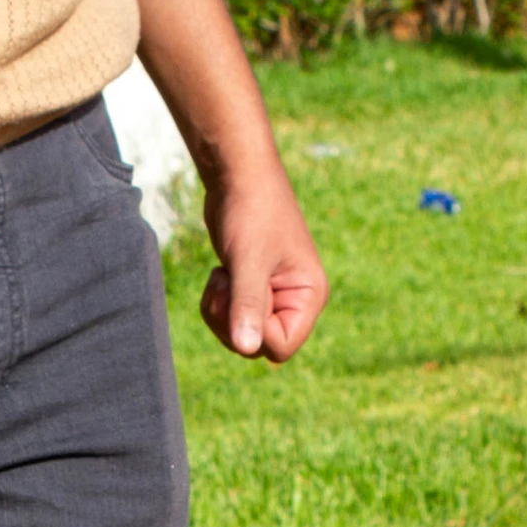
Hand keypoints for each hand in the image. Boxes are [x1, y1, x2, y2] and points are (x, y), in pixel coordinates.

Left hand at [199, 162, 328, 362]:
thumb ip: (248, 305)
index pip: (280, 347)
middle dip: (231, 323)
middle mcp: (296, 301)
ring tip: (223, 277)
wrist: (238, 178)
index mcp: (309, 296)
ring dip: (220, 313)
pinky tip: (221, 274)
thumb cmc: (250, 213)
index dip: (253, 334)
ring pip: (240, 336)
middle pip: (257, 346)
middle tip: (226, 285)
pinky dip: (217, 304)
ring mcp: (274, 296)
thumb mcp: (248, 261)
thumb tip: (246, 347)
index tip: (241, 297)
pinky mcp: (253, 289)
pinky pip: (230, 319)